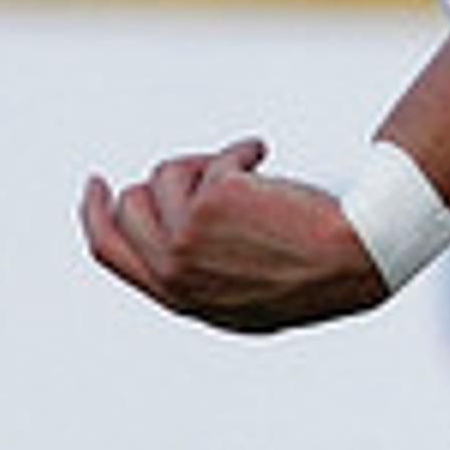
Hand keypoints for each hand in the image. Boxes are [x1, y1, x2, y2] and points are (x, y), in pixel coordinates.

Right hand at [79, 136, 389, 333]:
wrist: (356, 259)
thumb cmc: (314, 273)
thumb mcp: (246, 290)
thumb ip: (196, 270)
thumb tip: (159, 227)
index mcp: (180, 297)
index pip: (109, 252)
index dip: (94, 212)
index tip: (97, 182)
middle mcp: (176, 272)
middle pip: (130, 206)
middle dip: (168, 181)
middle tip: (212, 171)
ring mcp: (190, 237)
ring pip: (167, 174)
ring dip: (210, 164)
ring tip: (254, 174)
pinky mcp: (212, 201)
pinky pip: (211, 158)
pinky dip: (241, 151)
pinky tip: (265, 158)